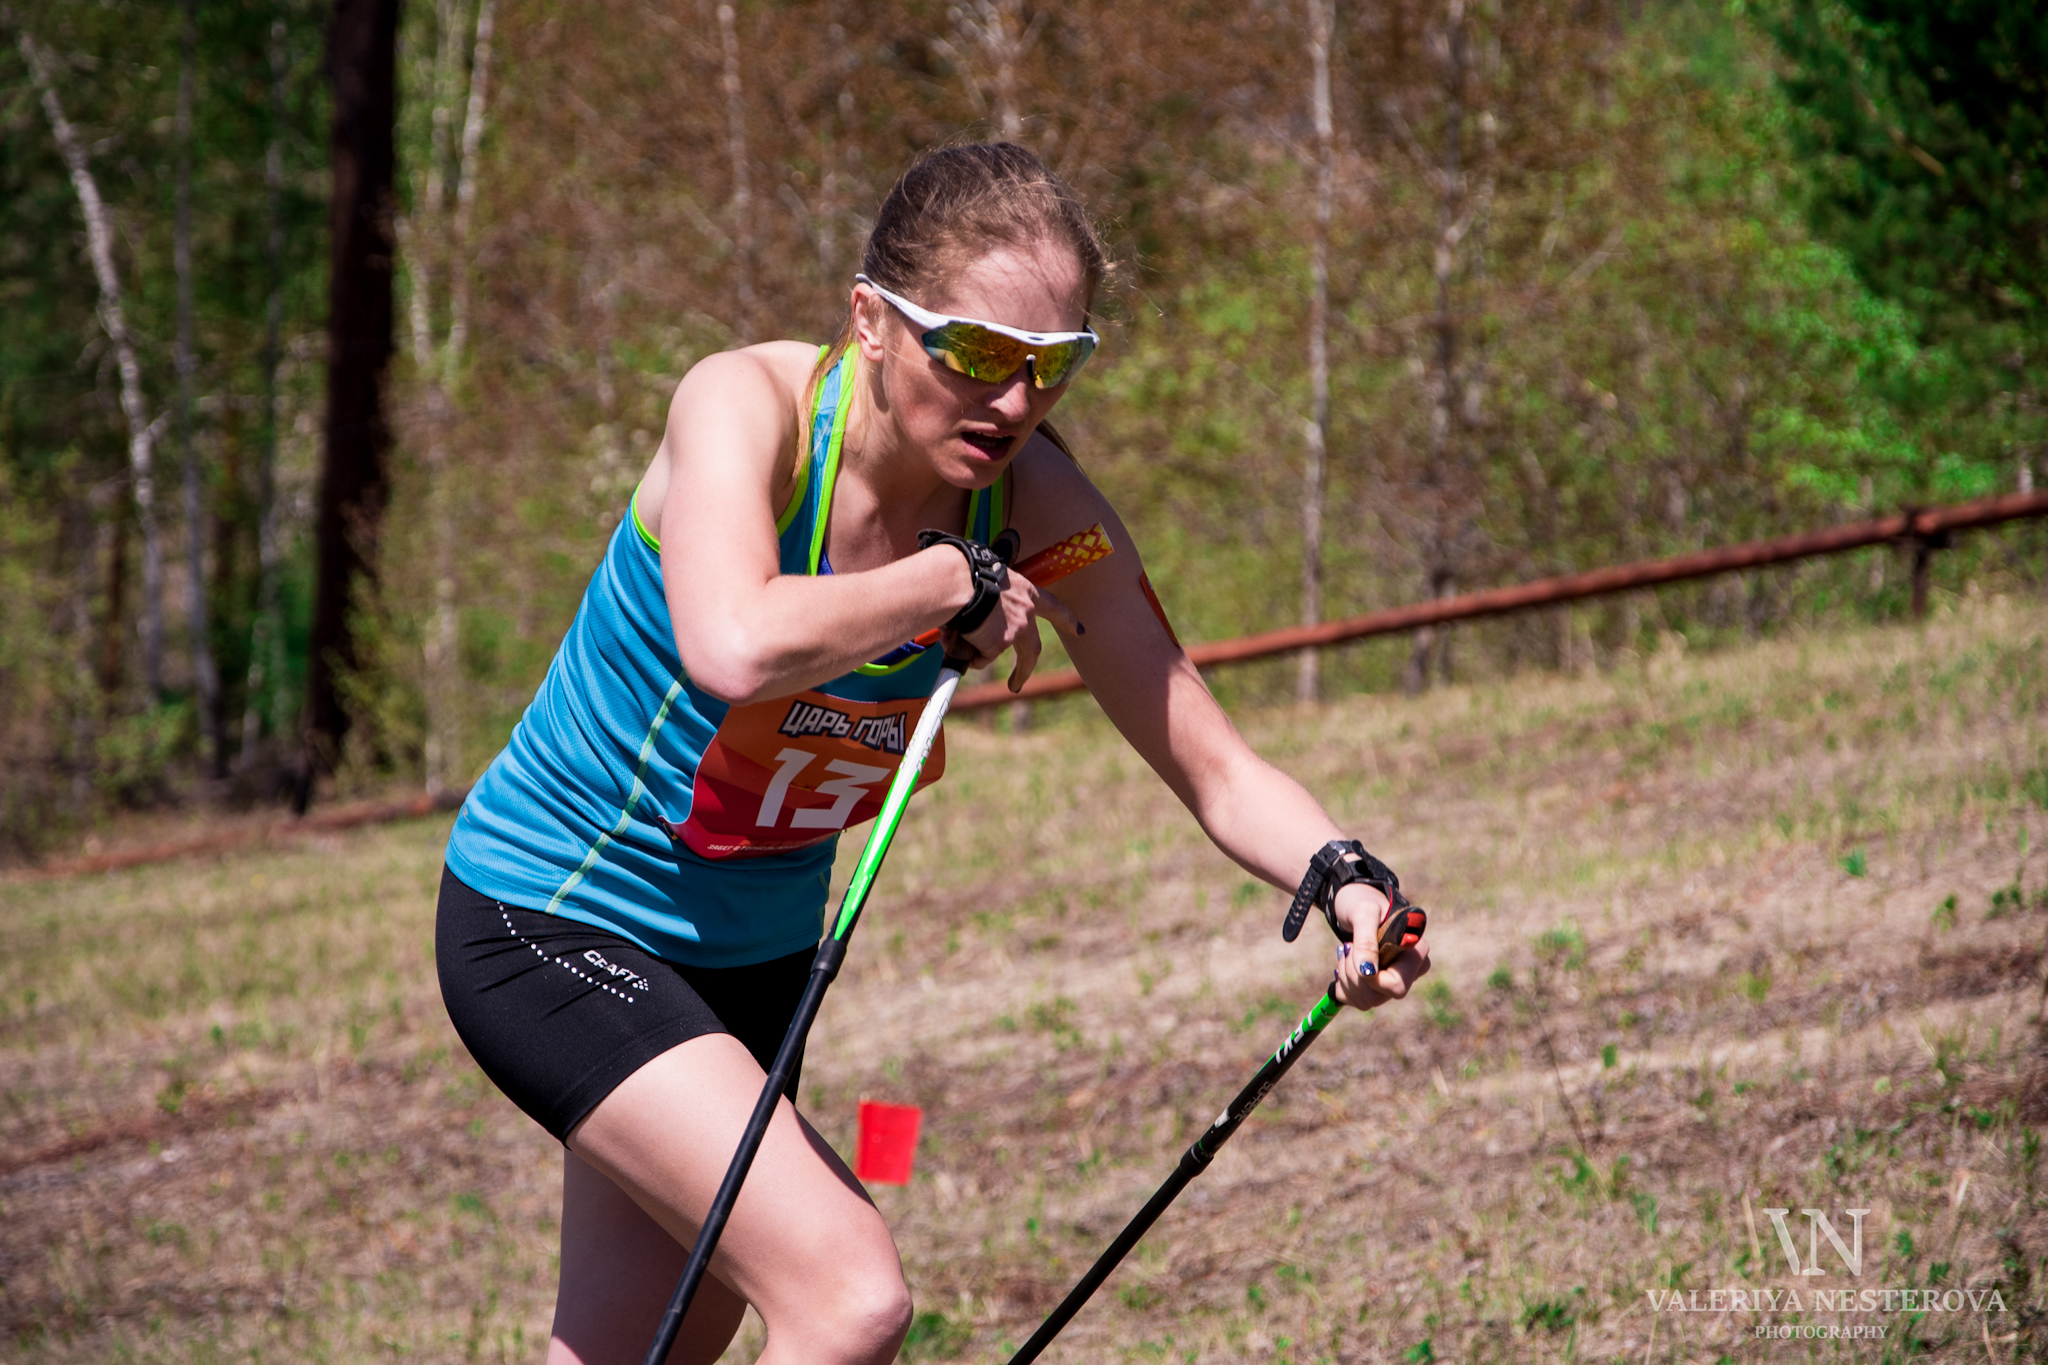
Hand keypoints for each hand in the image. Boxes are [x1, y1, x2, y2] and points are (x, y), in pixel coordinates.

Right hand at [943, 569, 1082, 690]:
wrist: (958, 579)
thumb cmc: (964, 572)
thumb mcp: (985, 579)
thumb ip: (984, 600)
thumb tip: (968, 622)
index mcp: (1024, 590)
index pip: (1052, 605)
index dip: (1065, 618)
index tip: (1078, 629)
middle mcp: (1026, 611)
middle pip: (1032, 648)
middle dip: (1024, 668)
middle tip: (1016, 684)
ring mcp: (1015, 630)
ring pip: (994, 653)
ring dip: (977, 657)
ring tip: (954, 648)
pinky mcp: (1000, 644)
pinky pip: (977, 656)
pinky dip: (964, 651)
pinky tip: (953, 636)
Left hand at [1330, 882, 1430, 1008]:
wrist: (1355, 904)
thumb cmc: (1363, 902)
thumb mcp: (1363, 913)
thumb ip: (1366, 941)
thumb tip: (1367, 972)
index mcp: (1416, 952)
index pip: (1397, 986)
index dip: (1372, 980)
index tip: (1355, 953)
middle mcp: (1410, 971)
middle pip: (1379, 997)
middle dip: (1353, 976)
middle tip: (1347, 948)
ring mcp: (1395, 980)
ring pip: (1367, 1001)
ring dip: (1346, 978)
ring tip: (1346, 951)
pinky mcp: (1379, 985)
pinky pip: (1358, 1001)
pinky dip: (1344, 986)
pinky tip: (1345, 964)